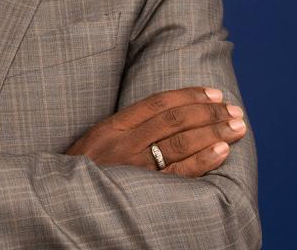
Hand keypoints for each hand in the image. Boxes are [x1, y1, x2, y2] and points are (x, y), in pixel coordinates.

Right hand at [66, 87, 246, 177]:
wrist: (59, 202)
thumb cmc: (81, 174)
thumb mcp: (95, 144)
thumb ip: (124, 131)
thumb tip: (163, 119)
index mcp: (110, 127)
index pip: (157, 104)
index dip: (189, 95)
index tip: (214, 93)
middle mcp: (122, 144)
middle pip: (173, 120)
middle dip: (208, 112)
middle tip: (234, 110)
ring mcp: (132, 168)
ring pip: (179, 143)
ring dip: (213, 132)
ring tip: (237, 126)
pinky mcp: (140, 191)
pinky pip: (177, 174)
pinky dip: (202, 160)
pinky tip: (222, 150)